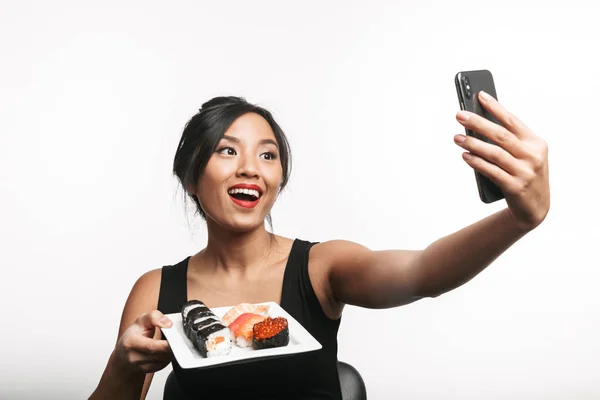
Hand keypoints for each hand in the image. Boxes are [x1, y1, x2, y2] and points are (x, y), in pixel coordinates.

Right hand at [114, 310, 173, 373]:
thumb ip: (154, 317)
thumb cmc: (133, 335)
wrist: (123, 354)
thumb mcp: (141, 320)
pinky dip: (168, 357)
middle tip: (177, 339)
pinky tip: (166, 350)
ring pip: (163, 361)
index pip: (151, 346)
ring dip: (171, 352)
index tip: (175, 339)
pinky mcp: (147, 371)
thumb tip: (168, 324)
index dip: (166, 344)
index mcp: (131, 342)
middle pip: (159, 355)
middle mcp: (134, 356)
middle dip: (172, 347)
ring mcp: (140, 366)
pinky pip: (163, 365)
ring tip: (171, 342)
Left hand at [454, 91, 549, 231]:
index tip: (480, 95)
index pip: (513, 121)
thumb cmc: (524, 175)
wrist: (535, 208)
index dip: (496, 107)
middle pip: (501, 135)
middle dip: (478, 123)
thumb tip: (478, 124)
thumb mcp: (525, 156)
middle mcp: (533, 156)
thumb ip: (508, 141)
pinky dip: (477, 162)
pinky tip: (465, 156)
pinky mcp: (515, 187)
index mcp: (536, 143)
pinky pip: (491, 171)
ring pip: (494, 153)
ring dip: (473, 144)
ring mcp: (525, 172)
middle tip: (460, 115)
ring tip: (457, 137)